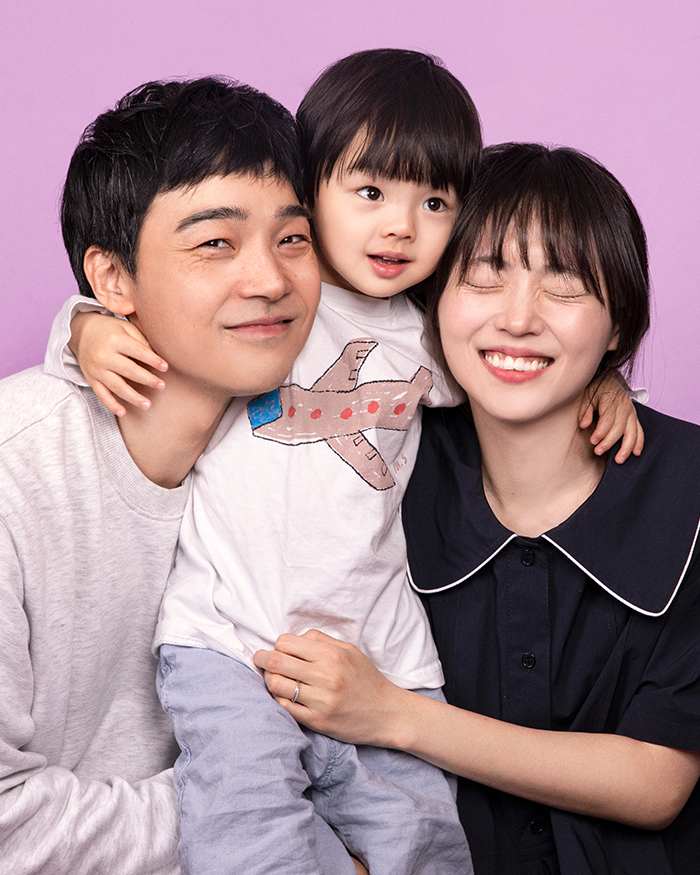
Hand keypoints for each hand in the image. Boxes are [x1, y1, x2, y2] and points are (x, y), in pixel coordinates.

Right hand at [69, 313, 167, 416]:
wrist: (81, 331)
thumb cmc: (111, 330)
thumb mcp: (126, 328)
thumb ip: (142, 341)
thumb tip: (159, 359)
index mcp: (115, 340)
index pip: (138, 351)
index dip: (152, 360)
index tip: (166, 367)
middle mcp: (104, 355)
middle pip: (129, 371)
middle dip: (147, 380)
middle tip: (162, 386)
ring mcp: (96, 369)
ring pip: (117, 386)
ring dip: (133, 397)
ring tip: (148, 405)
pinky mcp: (91, 379)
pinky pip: (101, 394)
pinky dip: (111, 405)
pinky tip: (123, 413)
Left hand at [254, 630, 406, 747]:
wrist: (387, 713)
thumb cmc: (366, 679)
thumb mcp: (349, 650)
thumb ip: (321, 640)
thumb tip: (293, 639)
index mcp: (332, 655)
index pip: (287, 643)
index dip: (278, 644)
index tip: (278, 649)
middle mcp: (325, 676)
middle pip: (277, 662)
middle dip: (262, 659)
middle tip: (259, 659)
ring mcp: (320, 700)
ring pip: (276, 685)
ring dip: (269, 679)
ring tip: (272, 678)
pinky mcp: (317, 721)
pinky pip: (285, 707)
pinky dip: (278, 698)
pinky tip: (282, 694)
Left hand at [579, 372, 643, 463]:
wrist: (608, 378)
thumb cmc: (596, 387)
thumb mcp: (586, 394)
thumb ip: (585, 410)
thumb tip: (583, 424)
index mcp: (612, 399)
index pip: (608, 419)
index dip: (600, 431)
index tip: (592, 441)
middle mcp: (624, 406)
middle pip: (619, 427)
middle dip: (609, 442)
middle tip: (598, 452)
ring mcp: (631, 412)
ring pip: (632, 431)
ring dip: (626, 447)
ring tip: (618, 460)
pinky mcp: (634, 416)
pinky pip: (639, 430)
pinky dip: (639, 442)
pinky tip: (636, 453)